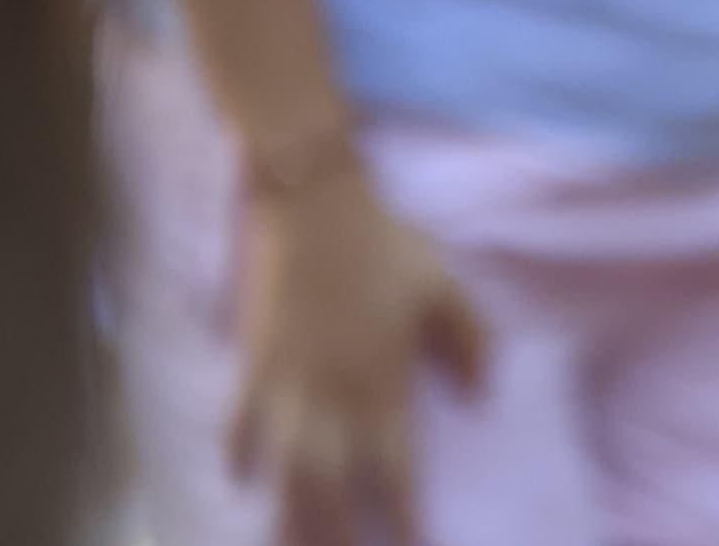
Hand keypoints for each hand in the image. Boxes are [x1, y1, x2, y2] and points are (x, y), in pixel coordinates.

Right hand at [228, 164, 484, 545]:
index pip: (396, 475)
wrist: (315, 208)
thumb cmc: (385, 247)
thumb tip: (481, 394)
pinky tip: (238, 479)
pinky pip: (238, 424)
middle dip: (334, 538)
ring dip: (286, 515)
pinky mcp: (253, 366)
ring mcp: (287, 387)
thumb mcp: (443, 289)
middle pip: (330, 492)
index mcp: (383, 388)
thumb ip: (470, 342)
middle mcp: (333, 401)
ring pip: (283, 472)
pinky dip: (237, 454)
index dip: (404, 520)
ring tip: (284, 545)